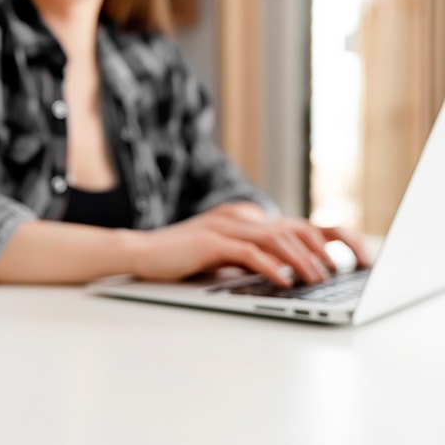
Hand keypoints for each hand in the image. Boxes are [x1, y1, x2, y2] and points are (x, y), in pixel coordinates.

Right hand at [128, 202, 371, 285]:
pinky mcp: (210, 241)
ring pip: (275, 240)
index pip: (296, 224)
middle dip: (322, 250)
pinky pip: (249, 253)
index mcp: (245, 218)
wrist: (142, 252)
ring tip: (317, 279)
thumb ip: (251, 256)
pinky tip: (284, 280)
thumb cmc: (182, 259)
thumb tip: (288, 272)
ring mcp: (224, 226)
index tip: (355, 257)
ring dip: (300, 261)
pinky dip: (270, 266)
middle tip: (340, 272)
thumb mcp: (224, 255)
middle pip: (292, 228)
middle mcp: (239, 217)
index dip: (330, 237)